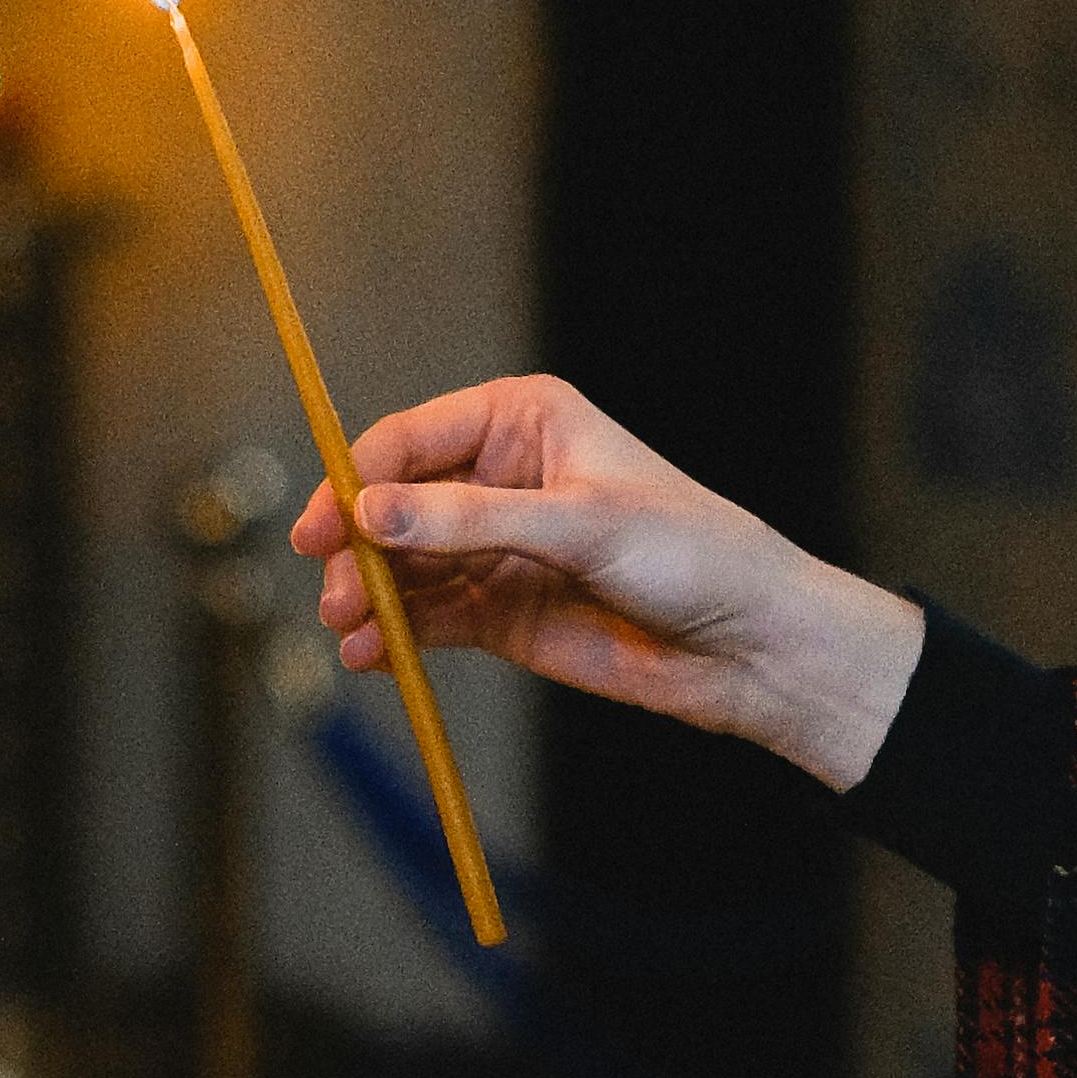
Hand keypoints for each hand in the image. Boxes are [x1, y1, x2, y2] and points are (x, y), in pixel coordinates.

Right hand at [291, 374, 924, 789]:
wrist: (750, 647)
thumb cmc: (690, 555)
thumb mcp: (581, 526)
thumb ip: (470, 520)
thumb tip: (368, 511)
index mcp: (522, 421)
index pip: (412, 440)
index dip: (358, 479)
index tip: (326, 529)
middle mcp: (500, 478)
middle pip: (394, 505)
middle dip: (358, 548)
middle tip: (337, 592)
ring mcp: (497, 548)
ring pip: (404, 565)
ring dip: (370, 595)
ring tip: (350, 630)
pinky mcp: (501, 612)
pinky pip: (428, 617)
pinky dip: (395, 635)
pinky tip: (372, 656)